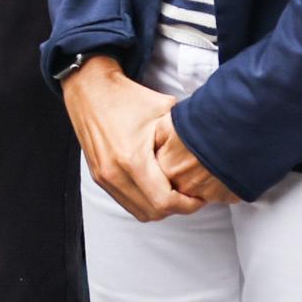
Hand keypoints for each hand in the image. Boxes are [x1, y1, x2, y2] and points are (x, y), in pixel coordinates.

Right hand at [62, 56, 210, 221]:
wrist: (90, 89)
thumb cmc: (127, 97)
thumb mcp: (163, 108)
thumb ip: (185, 131)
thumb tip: (211, 143)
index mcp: (132, 159)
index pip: (165, 201)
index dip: (187, 204)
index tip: (200, 196)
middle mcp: (114, 173)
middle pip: (153, 212)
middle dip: (177, 209)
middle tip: (191, 196)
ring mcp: (104, 177)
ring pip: (139, 212)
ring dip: (159, 208)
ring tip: (175, 193)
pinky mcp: (98, 176)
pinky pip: (126, 202)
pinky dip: (143, 201)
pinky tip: (156, 188)